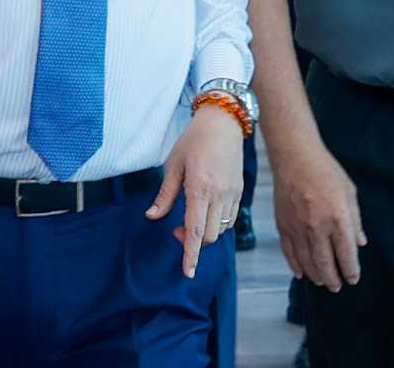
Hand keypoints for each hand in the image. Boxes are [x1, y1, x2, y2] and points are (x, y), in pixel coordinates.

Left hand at [146, 104, 243, 277]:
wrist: (224, 121)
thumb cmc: (195, 140)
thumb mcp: (173, 164)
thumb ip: (165, 194)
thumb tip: (153, 216)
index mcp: (200, 188)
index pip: (195, 231)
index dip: (190, 255)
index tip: (188, 272)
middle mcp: (219, 194)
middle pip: (209, 236)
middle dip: (193, 242)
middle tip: (176, 228)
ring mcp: (232, 192)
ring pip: (221, 229)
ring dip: (206, 232)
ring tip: (192, 217)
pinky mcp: (240, 190)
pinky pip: (231, 217)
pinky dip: (218, 222)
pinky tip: (206, 210)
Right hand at [272, 137, 365, 291]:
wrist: (296, 158)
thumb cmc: (326, 171)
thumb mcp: (350, 192)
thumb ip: (355, 220)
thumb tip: (360, 243)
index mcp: (338, 218)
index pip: (346, 253)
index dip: (350, 269)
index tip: (353, 277)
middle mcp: (318, 227)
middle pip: (325, 263)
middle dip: (333, 278)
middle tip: (337, 287)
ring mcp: (298, 228)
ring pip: (306, 261)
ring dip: (315, 275)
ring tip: (322, 282)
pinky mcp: (283, 225)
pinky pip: (289, 252)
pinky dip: (296, 265)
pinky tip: (301, 273)